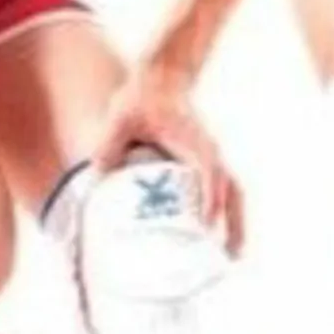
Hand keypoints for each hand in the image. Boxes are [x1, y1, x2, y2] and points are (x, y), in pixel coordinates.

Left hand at [90, 61, 243, 254]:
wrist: (161, 77)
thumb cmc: (142, 97)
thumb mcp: (121, 116)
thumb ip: (110, 143)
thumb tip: (98, 172)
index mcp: (194, 142)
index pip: (209, 172)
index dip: (210, 198)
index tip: (209, 224)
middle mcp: (209, 152)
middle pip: (232, 191)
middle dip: (234, 222)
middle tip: (231, 256)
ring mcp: (211, 156)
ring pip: (233, 193)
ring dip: (235, 222)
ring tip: (232, 256)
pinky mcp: (206, 160)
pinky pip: (224, 190)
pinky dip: (226, 211)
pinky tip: (216, 234)